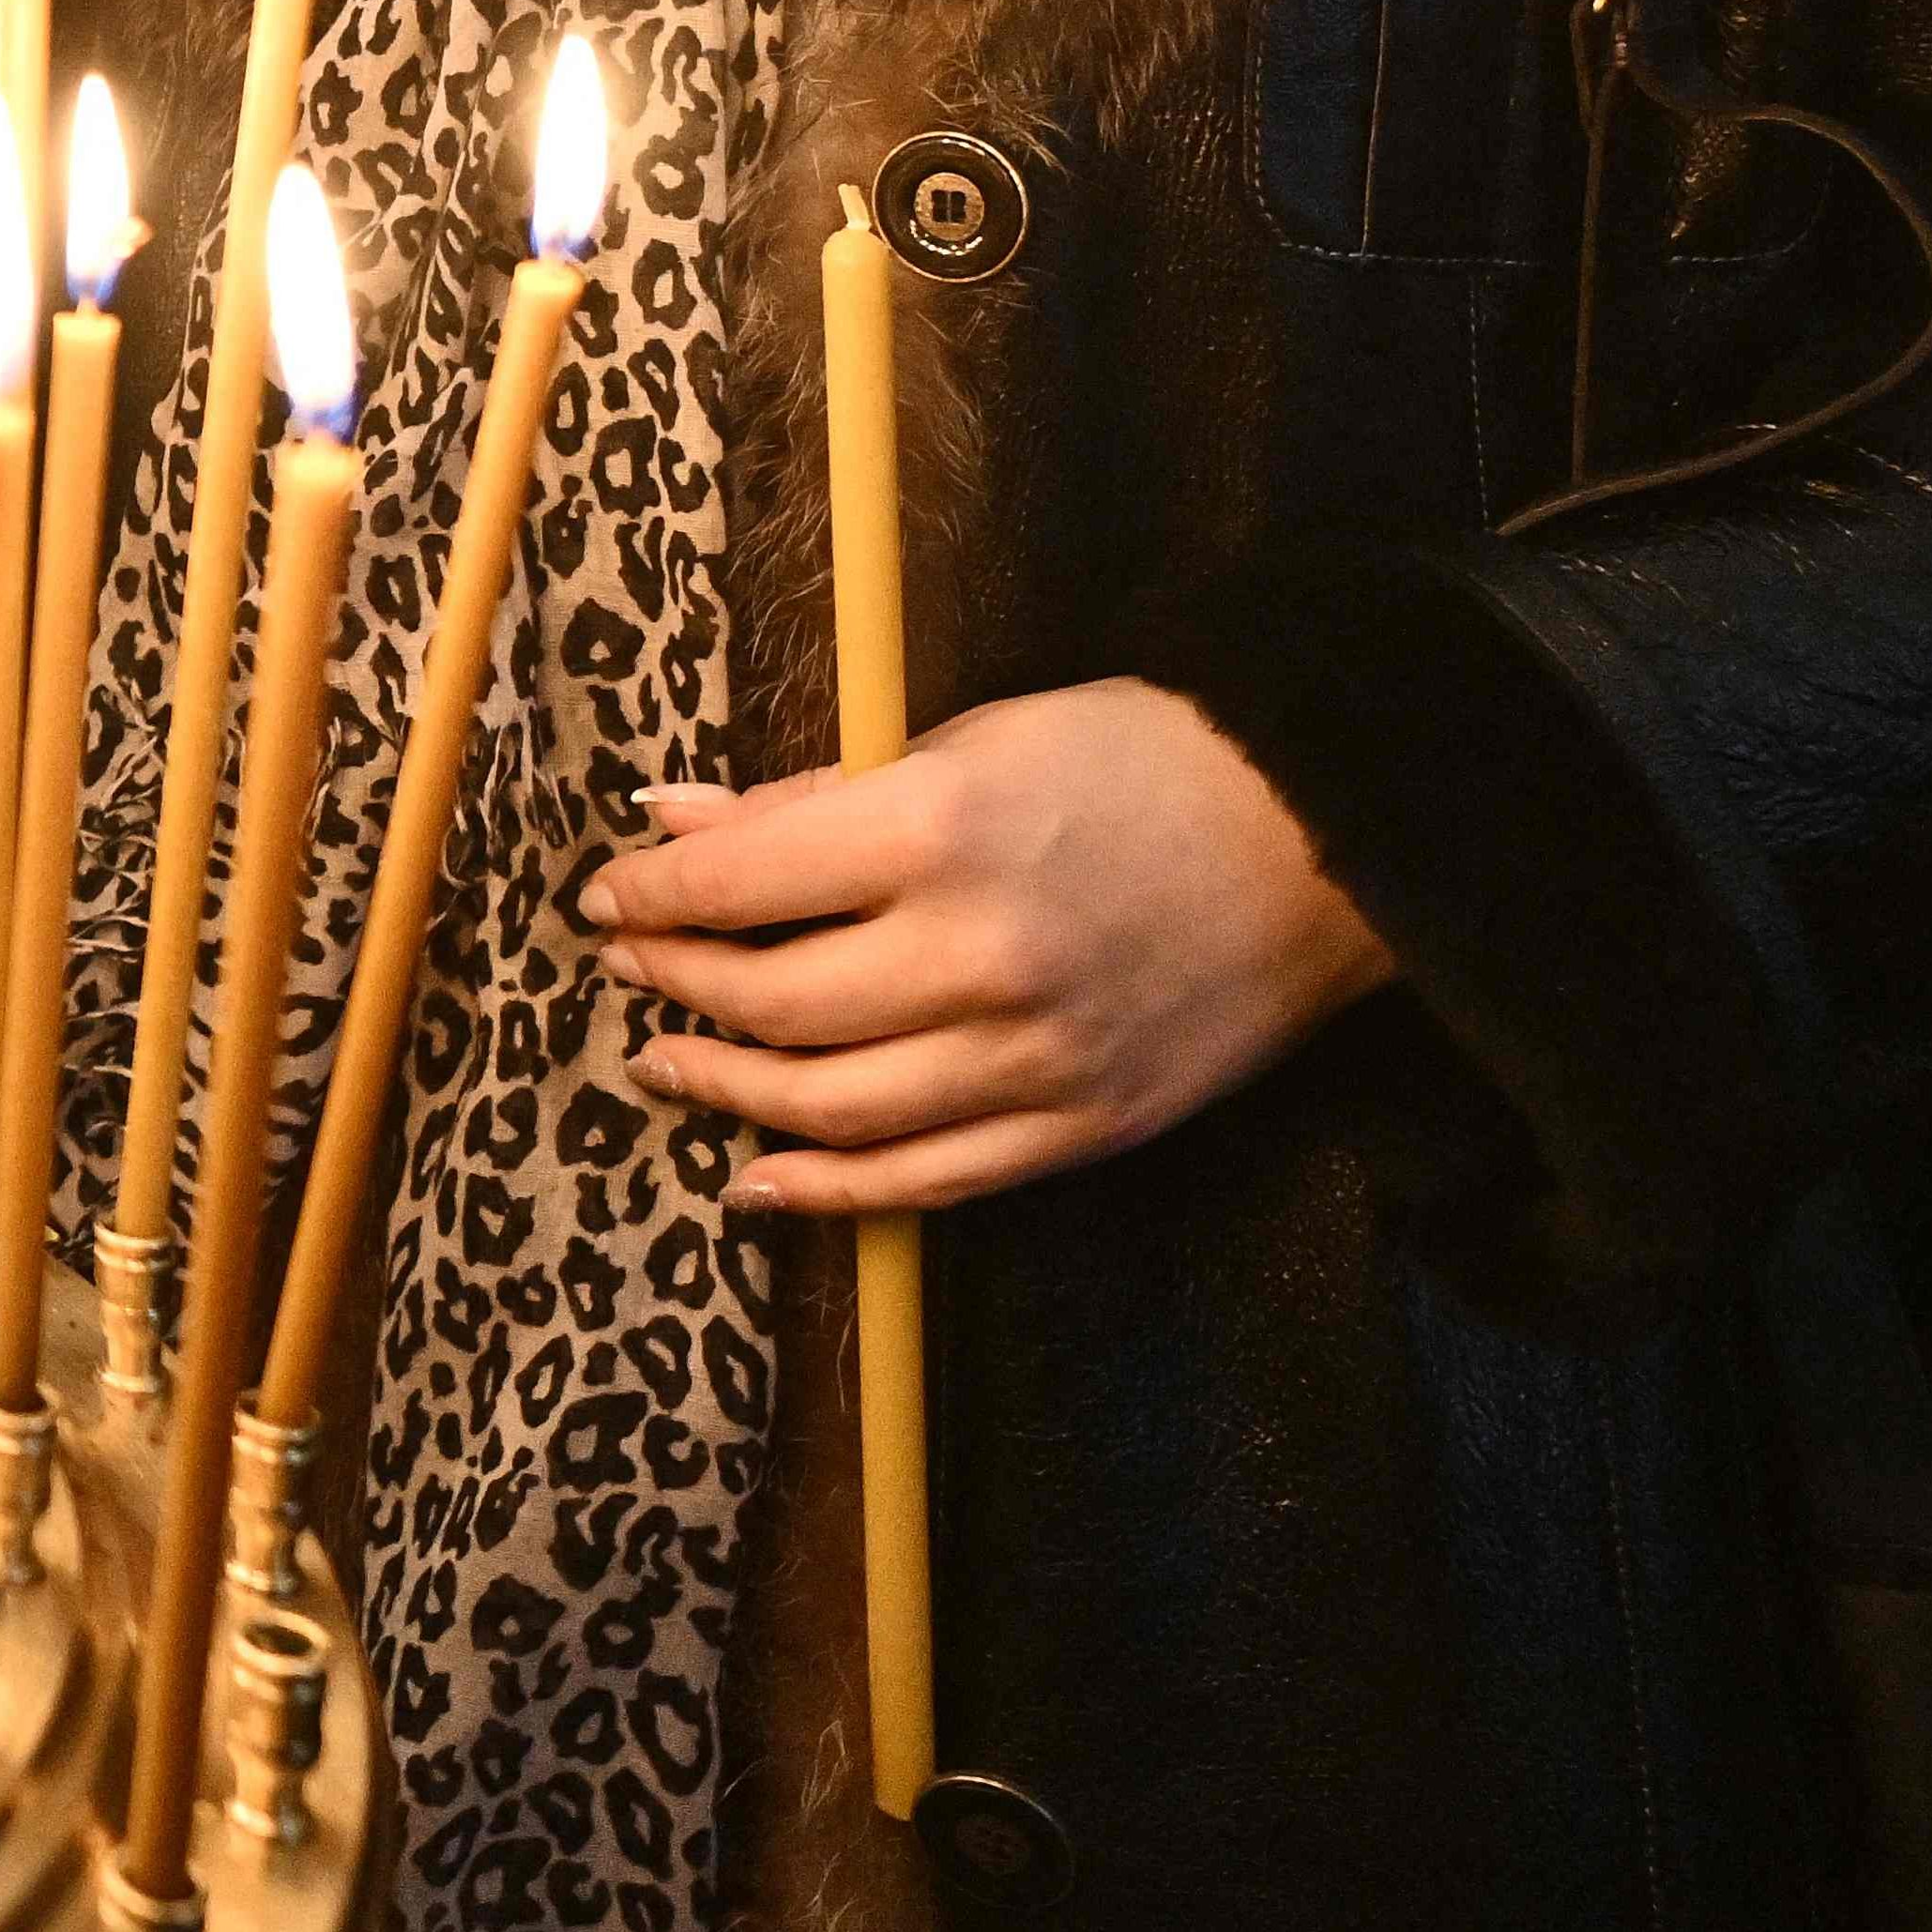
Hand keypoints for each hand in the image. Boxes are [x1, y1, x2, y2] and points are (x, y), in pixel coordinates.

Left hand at [584, 678, 1388, 1213]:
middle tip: (629, 971)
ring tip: (663, 1063)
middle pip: (776, 1004)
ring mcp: (1035, 1057)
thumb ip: (811, 799)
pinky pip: (928, 1181)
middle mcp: (980, 958)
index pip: (744, 883)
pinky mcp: (1084, 1126)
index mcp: (942, 833)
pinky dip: (826, 1190)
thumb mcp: (966, 742)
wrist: (1324, 841)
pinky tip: (754, 1176)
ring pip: (835, 1110)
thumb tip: (671, 824)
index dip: (653, 897)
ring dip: (728, 1090)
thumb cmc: (1137, 762)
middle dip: (678, 986)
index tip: (607, 898)